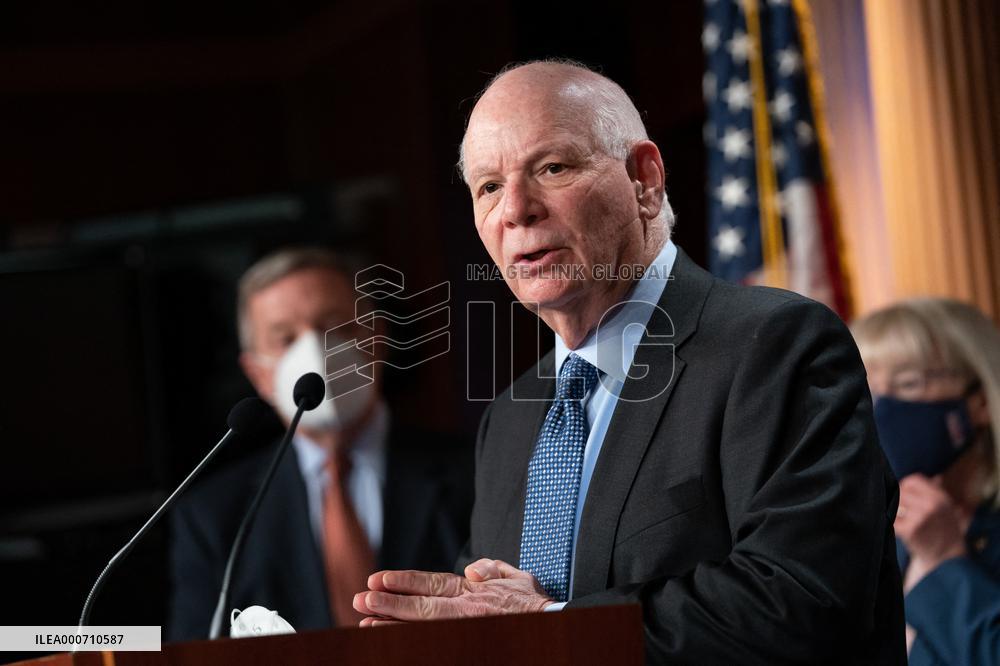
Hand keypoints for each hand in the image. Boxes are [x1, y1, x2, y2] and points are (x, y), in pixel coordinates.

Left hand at [352, 559, 553, 625]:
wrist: (557, 622)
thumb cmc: (536, 605)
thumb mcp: (517, 576)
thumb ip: (491, 568)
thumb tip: (470, 569)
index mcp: (474, 590)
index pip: (431, 584)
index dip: (403, 582)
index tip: (377, 580)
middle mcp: (468, 608)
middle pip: (421, 606)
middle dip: (388, 604)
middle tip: (360, 601)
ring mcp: (468, 627)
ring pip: (424, 626)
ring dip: (394, 625)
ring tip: (366, 624)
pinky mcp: (471, 639)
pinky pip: (437, 640)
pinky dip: (414, 640)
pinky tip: (394, 639)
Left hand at [895, 474, 966, 590]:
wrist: (946, 558)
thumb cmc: (943, 530)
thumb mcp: (945, 508)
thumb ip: (935, 491)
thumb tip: (933, 476)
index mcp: (939, 497)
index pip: (912, 480)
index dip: (904, 486)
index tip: (903, 495)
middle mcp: (932, 505)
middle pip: (900, 491)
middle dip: (897, 500)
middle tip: (899, 511)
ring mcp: (921, 517)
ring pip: (894, 505)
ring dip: (893, 511)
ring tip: (899, 519)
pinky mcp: (910, 530)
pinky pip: (891, 520)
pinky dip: (891, 523)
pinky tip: (897, 529)